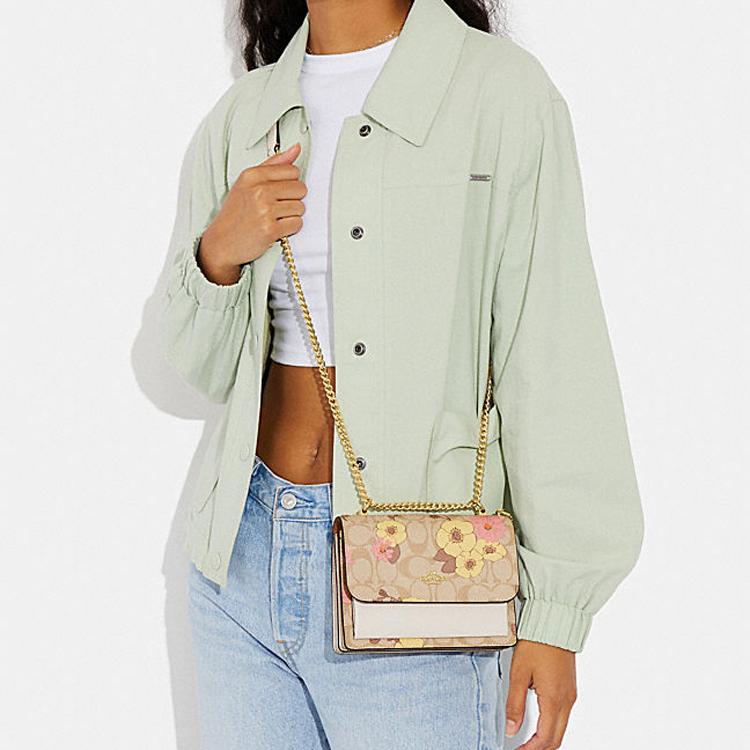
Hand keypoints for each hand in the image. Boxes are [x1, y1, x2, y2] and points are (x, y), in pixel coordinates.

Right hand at [197, 142, 305, 284]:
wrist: (222, 242)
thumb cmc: (236, 213)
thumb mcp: (248, 183)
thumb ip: (273, 164)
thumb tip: (296, 149)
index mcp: (252, 175)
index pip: (293, 171)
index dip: (290, 184)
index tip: (278, 193)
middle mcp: (259, 190)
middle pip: (300, 188)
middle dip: (292, 200)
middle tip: (276, 208)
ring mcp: (265, 210)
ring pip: (301, 207)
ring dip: (291, 216)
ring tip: (274, 219)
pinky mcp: (270, 229)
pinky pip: (297, 224)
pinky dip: (290, 229)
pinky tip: (276, 229)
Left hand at [505, 639, 576, 748]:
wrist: (555, 623)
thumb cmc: (537, 644)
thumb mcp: (519, 673)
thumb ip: (515, 703)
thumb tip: (511, 728)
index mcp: (553, 699)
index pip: (544, 738)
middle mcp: (566, 701)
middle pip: (556, 739)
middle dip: (540, 749)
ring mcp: (570, 695)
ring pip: (561, 729)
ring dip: (546, 740)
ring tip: (528, 743)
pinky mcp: (570, 689)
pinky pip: (563, 717)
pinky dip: (552, 728)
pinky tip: (540, 726)